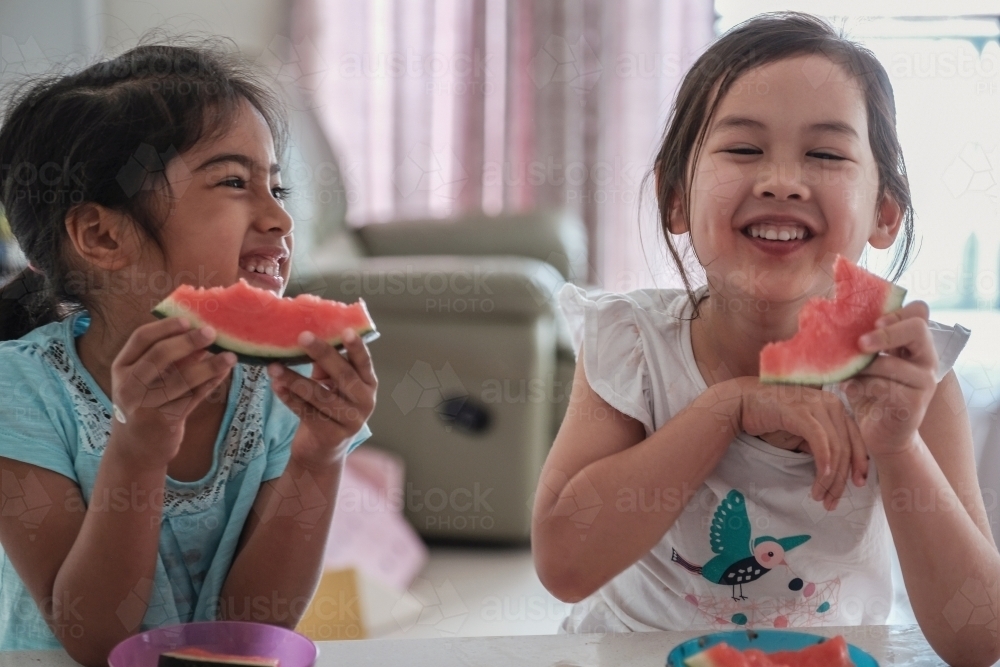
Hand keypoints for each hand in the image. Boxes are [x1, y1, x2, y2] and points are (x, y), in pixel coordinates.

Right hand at [110, 317, 236, 465]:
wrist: (136, 449)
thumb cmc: (144, 404)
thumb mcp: (144, 379)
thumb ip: (165, 358)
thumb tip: (198, 331)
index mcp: (122, 367)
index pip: (140, 338)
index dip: (165, 327)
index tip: (188, 320)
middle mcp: (129, 385)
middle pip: (158, 356)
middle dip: (188, 342)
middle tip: (212, 333)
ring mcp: (145, 405)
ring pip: (181, 380)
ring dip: (209, 365)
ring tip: (230, 356)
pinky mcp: (164, 421)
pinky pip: (193, 397)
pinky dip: (211, 383)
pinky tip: (224, 372)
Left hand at [268, 329, 376, 469]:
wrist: (322, 450)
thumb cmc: (328, 407)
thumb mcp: (331, 385)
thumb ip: (326, 366)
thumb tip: (307, 338)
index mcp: (368, 384)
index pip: (364, 363)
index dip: (356, 347)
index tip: (346, 330)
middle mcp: (365, 402)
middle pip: (343, 375)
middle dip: (322, 354)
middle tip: (302, 337)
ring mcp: (350, 421)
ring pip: (320, 396)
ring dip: (295, 379)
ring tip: (275, 366)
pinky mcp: (331, 435)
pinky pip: (306, 412)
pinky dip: (289, 398)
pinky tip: (276, 386)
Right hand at [735, 376, 867, 509]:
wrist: (743, 402)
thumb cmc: (772, 418)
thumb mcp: (802, 435)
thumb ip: (821, 445)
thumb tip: (836, 469)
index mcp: (835, 407)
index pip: (855, 439)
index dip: (860, 464)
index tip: (858, 484)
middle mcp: (831, 403)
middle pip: (846, 447)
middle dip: (841, 479)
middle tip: (832, 501)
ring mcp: (816, 405)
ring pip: (835, 448)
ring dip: (829, 477)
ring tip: (819, 496)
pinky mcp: (801, 411)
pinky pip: (819, 441)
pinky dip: (823, 462)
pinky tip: (821, 478)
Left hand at [838, 301, 937, 458]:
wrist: (882, 433)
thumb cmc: (872, 393)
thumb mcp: (868, 364)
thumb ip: (865, 345)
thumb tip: (835, 323)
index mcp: (915, 344)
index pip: (919, 312)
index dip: (897, 312)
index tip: (873, 321)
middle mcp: (926, 359)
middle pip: (917, 329)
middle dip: (885, 332)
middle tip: (860, 343)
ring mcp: (924, 381)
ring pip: (893, 364)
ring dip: (863, 368)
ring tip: (846, 374)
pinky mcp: (914, 403)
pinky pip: (884, 388)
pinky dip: (861, 386)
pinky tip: (848, 388)